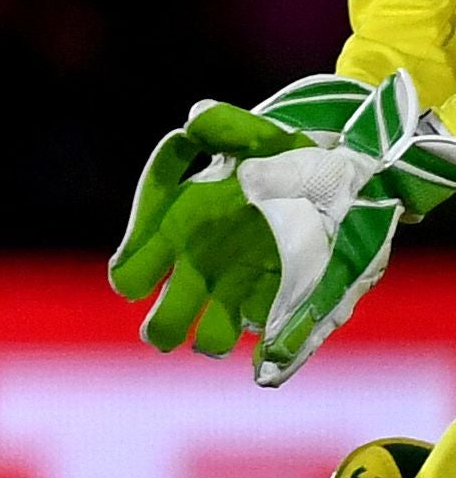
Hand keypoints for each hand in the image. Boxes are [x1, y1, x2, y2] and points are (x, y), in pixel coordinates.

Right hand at [109, 72, 447, 385]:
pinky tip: (265, 359)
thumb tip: (196, 118)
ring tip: (215, 342)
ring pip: (214, 331)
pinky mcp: (282, 302)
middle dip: (164, 324)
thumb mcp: (260, 135)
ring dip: (213, 337)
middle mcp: (203, 264)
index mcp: (183, 225)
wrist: (346, 174)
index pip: (134, 265)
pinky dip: (268, 350)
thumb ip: (227, 127)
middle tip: (167, 334)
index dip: (132, 272)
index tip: (133, 281)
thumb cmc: (289, 152)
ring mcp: (240, 287)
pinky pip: (268, 335)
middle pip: (166, 313)